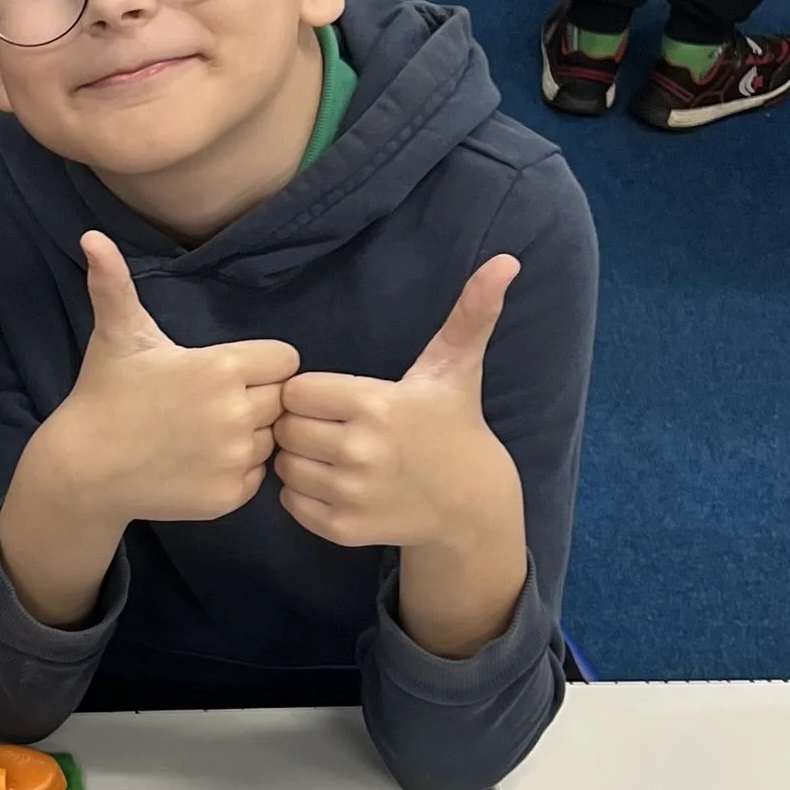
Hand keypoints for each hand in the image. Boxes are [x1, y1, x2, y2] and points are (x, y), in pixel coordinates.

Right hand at [35, 232, 298, 530]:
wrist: (82, 470)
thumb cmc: (103, 395)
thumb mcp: (115, 335)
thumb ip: (114, 284)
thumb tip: (90, 236)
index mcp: (221, 368)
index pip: (284, 360)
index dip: (258, 364)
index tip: (222, 372)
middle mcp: (236, 414)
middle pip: (281, 400)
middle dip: (254, 399)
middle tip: (206, 405)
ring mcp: (234, 459)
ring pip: (271, 440)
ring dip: (249, 436)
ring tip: (201, 434)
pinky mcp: (229, 497)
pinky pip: (256, 477)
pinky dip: (234, 472)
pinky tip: (197, 462)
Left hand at [272, 258, 522, 549]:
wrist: (469, 501)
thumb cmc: (452, 424)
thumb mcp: (457, 367)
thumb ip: (471, 313)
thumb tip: (506, 261)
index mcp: (375, 404)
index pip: (297, 391)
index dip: (311, 393)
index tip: (336, 398)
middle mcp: (360, 450)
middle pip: (285, 429)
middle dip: (301, 425)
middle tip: (332, 427)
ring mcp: (351, 493)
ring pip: (284, 466)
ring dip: (299, 460)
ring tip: (334, 454)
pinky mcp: (342, 528)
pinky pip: (290, 504)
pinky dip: (303, 495)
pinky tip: (335, 484)